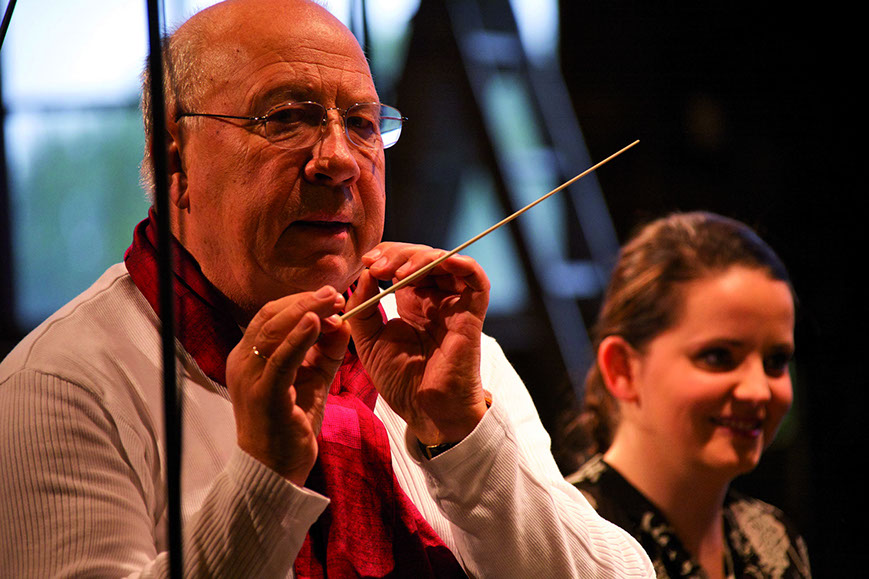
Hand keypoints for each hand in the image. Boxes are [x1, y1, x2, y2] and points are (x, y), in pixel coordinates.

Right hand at [226, 287, 349, 485]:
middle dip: (305, 300)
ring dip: (305, 311)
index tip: (330, 295)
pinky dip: (298, 338)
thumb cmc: (291, 423)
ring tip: (330, 301)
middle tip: (334, 293)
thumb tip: (343, 322)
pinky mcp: (264, 394)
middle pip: (271, 316)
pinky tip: (316, 323)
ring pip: (274, 332)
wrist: (276, 468)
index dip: (301, 300)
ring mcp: (250, 377)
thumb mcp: (312, 379)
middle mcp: (244, 362)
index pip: (271, 315)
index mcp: (250, 356)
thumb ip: (326, 351)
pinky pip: (280, 360)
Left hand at [346, 242, 489, 444]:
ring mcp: (454, 304)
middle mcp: (435, 298)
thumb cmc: (400, 380)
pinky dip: (459, 263)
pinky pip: (476, 278)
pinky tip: (436, 264)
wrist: (425, 410)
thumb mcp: (368, 339)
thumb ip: (364, 305)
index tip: (366, 263)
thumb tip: (365, 272)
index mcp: (413, 302)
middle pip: (422, 256)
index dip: (387, 254)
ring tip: (396, 273)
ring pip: (446, 260)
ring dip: (420, 257)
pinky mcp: (471, 313)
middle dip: (398, 254)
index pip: (403, 263)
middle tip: (377, 266)